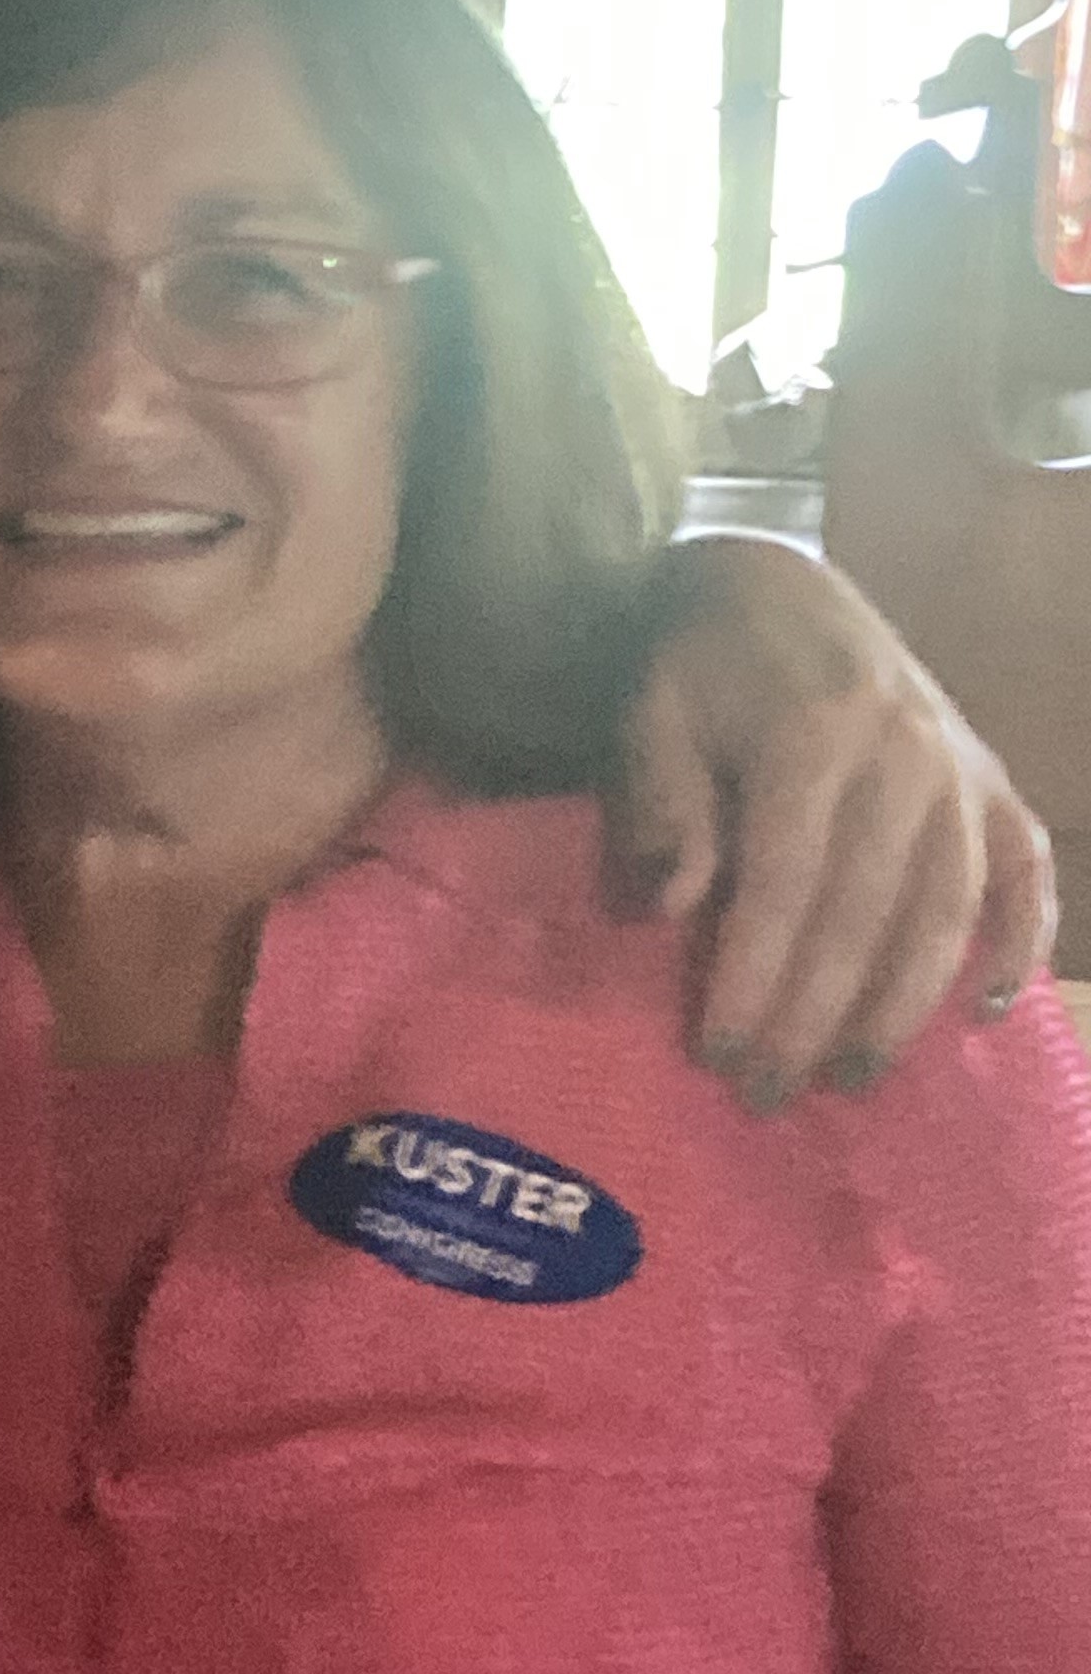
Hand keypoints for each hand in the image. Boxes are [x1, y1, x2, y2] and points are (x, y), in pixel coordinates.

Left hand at [615, 536, 1055, 1102]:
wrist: (770, 579)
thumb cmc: (693, 659)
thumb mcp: (650, 711)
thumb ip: (664, 803)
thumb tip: (676, 908)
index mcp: (814, 735)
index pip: (786, 885)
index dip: (755, 976)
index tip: (719, 1053)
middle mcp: (905, 756)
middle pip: (865, 912)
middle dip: (815, 1015)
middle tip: (770, 1094)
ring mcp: (960, 768)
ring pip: (947, 908)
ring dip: (902, 1002)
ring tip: (853, 1076)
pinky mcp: (992, 777)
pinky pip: (1024, 869)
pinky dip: (1018, 939)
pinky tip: (990, 1009)